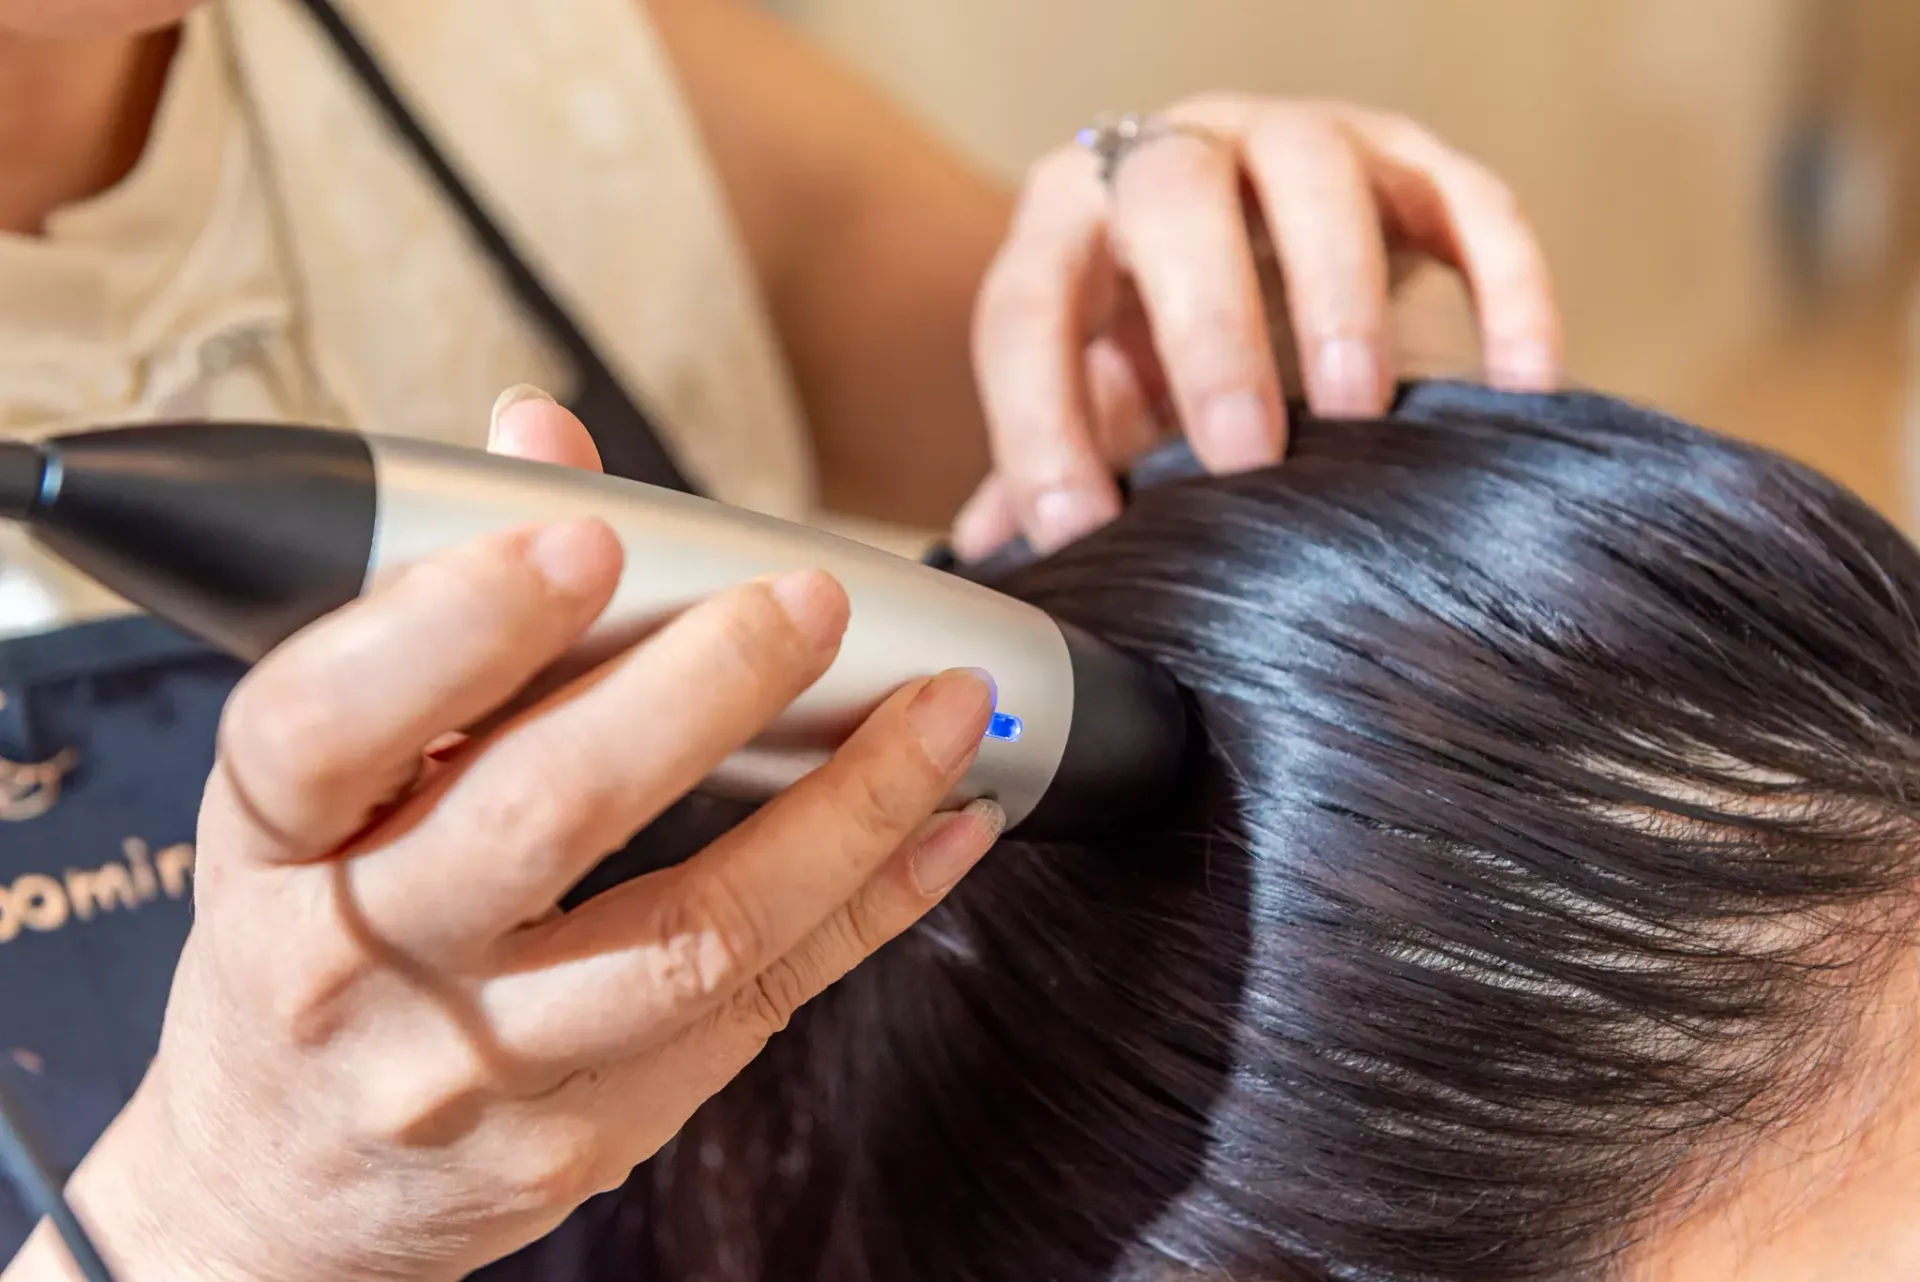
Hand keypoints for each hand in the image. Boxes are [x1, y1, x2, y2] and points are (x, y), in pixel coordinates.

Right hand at [29, 392, 1001, 1281]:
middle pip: (540, 819)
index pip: (325, 723)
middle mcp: (360, 963)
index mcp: (271, 845)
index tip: (589, 535)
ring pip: (687, 932)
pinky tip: (943, 824)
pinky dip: (870, 905)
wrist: (282, 1188)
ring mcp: (480, 1065)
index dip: (456, 624)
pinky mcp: (585, 1133)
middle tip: (809, 601)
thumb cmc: (307, 947)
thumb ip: (437, 616)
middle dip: (695, 693)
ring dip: (840, 808)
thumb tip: (547, 441)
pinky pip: (756, 1007)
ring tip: (944, 709)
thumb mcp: (319, 793)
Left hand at [957, 96, 1561, 555]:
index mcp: (1072, 219)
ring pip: (1316, 172)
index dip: (1040, 416)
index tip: (1082, 526)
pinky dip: (1504, 287)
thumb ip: (1047, 463)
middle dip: (1209, 328)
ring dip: (1337, 292)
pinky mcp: (1414, 160)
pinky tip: (1516, 383)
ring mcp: (1297, 142)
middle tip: (1243, 455)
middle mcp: (1176, 153)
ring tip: (1359, 413)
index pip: (1028, 302)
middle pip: (1175, 197)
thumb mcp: (1099, 394)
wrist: (1254, 230)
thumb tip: (990, 561)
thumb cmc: (1158, 333)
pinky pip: (1470, 202)